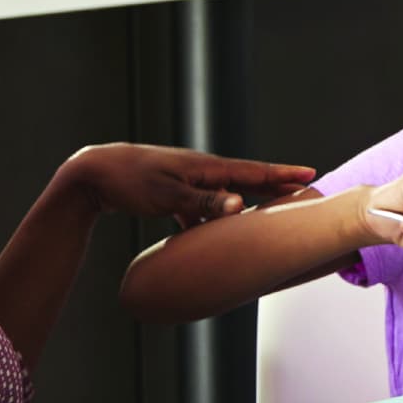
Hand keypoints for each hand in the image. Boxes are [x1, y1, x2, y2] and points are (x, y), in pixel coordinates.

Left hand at [62, 144, 316, 228]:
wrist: (93, 173)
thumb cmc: (129, 181)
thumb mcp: (167, 194)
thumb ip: (204, 203)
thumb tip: (240, 205)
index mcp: (204, 168)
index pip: (252, 171)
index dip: (282, 175)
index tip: (310, 174)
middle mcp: (200, 171)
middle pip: (245, 180)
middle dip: (273, 185)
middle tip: (303, 190)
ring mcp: (185, 180)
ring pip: (223, 195)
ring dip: (244, 203)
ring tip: (266, 213)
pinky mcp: (171, 192)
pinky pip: (200, 206)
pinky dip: (210, 219)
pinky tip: (207, 234)